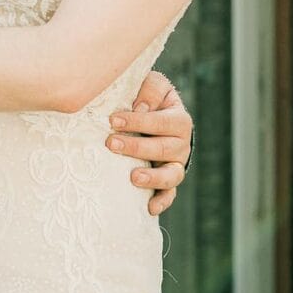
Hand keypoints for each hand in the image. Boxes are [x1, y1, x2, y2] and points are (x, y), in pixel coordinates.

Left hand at [107, 71, 191, 216]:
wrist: (148, 115)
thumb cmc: (145, 97)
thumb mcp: (151, 84)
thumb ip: (150, 89)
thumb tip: (140, 108)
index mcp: (178, 119)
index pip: (161, 121)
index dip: (138, 120)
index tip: (112, 119)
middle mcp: (181, 144)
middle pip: (163, 148)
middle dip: (136, 146)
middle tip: (110, 143)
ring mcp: (175, 164)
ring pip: (172, 175)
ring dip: (153, 177)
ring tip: (133, 177)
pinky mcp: (167, 181)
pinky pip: (169, 194)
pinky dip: (162, 201)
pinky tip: (149, 208)